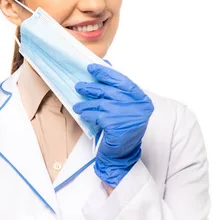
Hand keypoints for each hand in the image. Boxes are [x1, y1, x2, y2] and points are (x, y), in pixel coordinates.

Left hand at [72, 64, 153, 187]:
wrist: (122, 155)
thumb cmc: (121, 128)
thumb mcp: (122, 107)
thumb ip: (116, 88)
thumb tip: (106, 64)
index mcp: (142, 100)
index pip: (122, 81)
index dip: (106, 73)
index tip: (91, 68)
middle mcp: (139, 107)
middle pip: (110, 91)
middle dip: (92, 88)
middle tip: (79, 86)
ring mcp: (130, 117)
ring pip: (102, 104)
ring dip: (87, 103)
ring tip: (77, 105)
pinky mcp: (119, 126)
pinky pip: (98, 116)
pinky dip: (89, 114)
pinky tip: (83, 115)